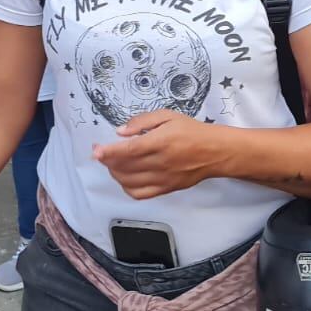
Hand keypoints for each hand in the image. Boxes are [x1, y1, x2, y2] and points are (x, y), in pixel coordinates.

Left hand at [92, 110, 220, 198]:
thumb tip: (121, 131)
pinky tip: (125, 178)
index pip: (129, 150)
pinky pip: (140, 194)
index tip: (96, 150)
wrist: (215, 152)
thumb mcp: (168, 115)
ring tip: (112, 163)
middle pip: (125, 167)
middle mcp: (160, 163)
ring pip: (129, 182)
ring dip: (115, 174)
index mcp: (160, 142)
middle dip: (107, 161)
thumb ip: (143, 121)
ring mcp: (162, 179)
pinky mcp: (166, 189)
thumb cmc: (191, 131)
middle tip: (101, 152)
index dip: (109, 152)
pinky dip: (127, 188)